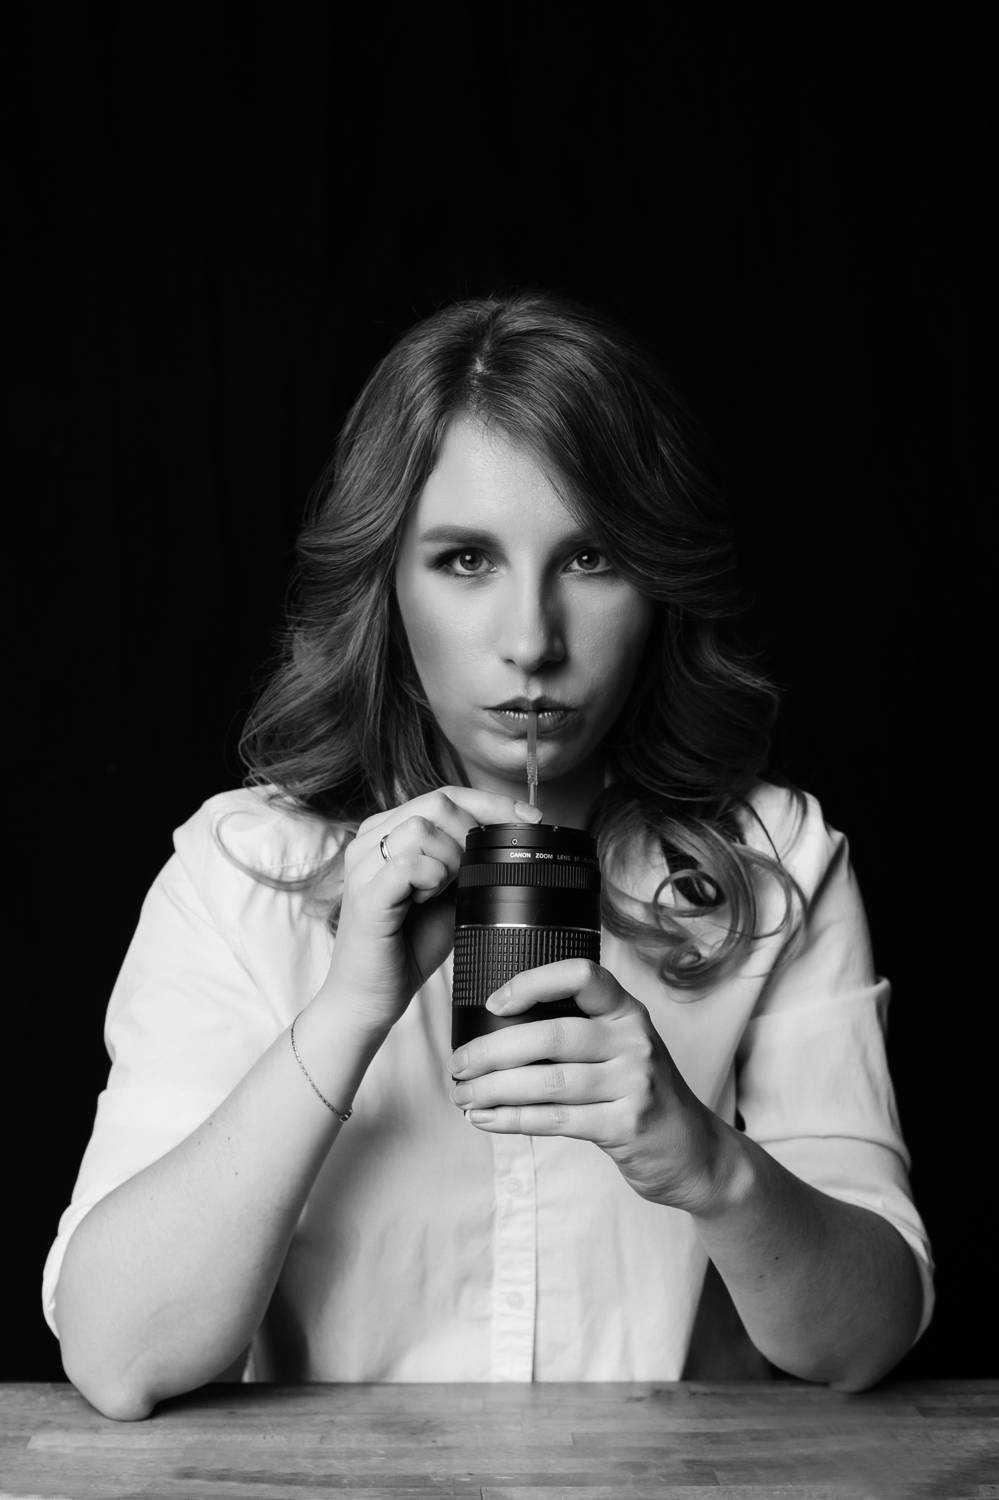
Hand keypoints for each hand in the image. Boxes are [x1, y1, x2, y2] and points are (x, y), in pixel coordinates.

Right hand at [320, 787, 542, 1033]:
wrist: (370, 997)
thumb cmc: (408, 946)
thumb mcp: (450, 893)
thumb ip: (468, 861)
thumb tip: (513, 836)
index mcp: (389, 831)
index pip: (445, 795)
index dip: (491, 803)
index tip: (530, 818)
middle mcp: (370, 839)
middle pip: (437, 803)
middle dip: (471, 835)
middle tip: (472, 873)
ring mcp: (362, 864)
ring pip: (422, 829)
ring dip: (449, 860)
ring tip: (441, 892)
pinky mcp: (364, 893)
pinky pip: (409, 864)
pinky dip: (431, 880)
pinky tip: (425, 901)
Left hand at [448, 959, 726, 1212]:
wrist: (693, 1152)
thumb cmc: (640, 1092)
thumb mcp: (622, 1048)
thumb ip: (578, 1031)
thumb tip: (494, 1029)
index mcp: (628, 1011)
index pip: (582, 975)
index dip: (533, 983)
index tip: (493, 1002)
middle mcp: (635, 1041)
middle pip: (551, 1036)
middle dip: (492, 1050)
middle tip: (458, 1064)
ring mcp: (635, 1083)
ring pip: (547, 1082)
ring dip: (494, 1089)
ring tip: (463, 1095)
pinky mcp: (627, 1126)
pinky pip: (556, 1120)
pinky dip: (513, 1119)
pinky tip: (486, 1119)